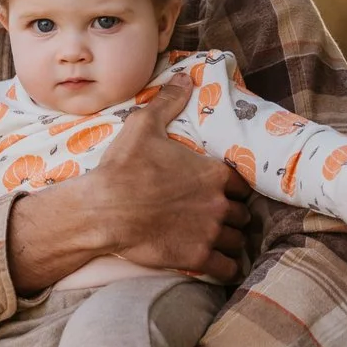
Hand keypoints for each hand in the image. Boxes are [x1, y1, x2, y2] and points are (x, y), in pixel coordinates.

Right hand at [83, 94, 252, 277]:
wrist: (103, 210)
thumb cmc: (123, 168)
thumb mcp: (144, 127)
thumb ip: (169, 102)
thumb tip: (185, 77)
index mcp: (213, 173)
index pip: (242, 183)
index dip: (234, 188)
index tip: (222, 191)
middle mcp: (218, 203)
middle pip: (242, 213)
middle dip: (232, 214)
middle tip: (217, 215)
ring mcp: (209, 232)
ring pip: (237, 241)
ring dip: (229, 240)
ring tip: (217, 240)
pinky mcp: (197, 258)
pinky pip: (227, 269)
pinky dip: (225, 268)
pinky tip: (218, 265)